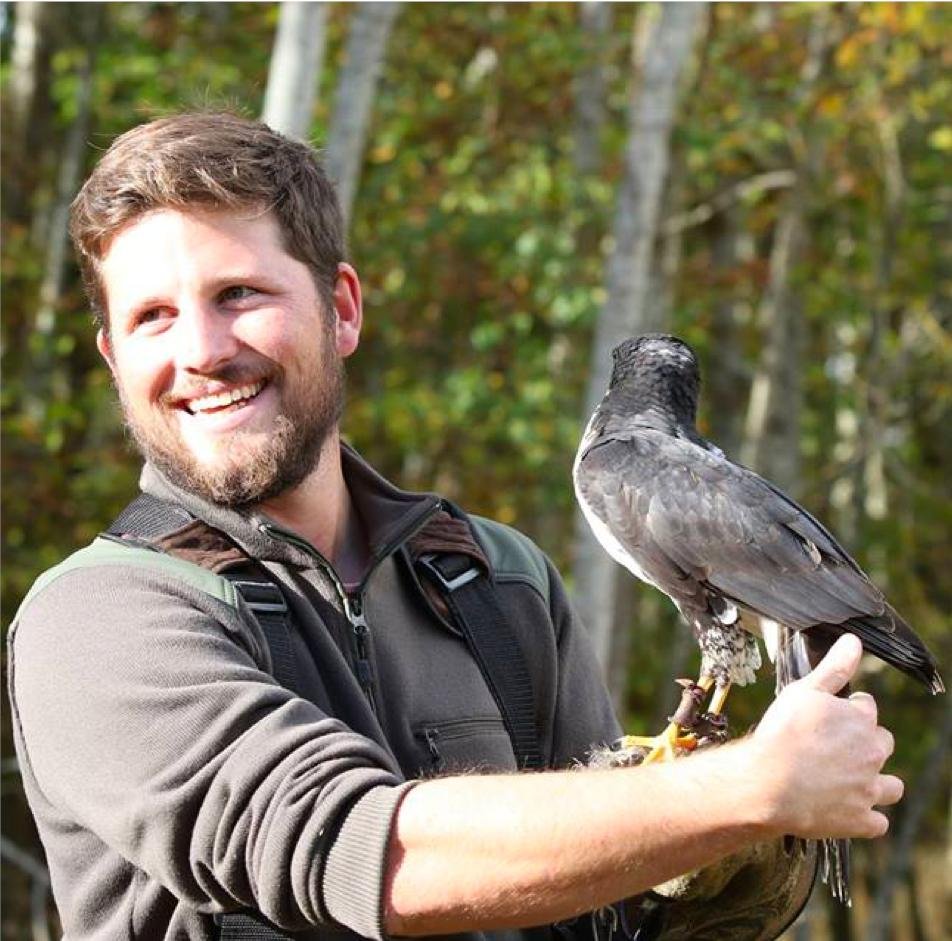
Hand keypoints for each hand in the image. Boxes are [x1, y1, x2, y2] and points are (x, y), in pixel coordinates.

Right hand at [747, 634, 902, 839]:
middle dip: (866, 743)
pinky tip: (847, 809)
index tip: (828, 715)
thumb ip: (834, 668)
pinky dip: (866, 817)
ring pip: (892, 787)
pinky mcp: (860, 821)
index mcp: (861, 721)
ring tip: (852, 780)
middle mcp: (872, 754)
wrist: (767, 783)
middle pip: (882, 743)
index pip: (866, 707)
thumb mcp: (803, 691)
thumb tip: (854, 641)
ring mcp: (869, 790)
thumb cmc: (781, 733)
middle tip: (835, 746)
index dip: (847, 708)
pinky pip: (877, 823)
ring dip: (878, 783)